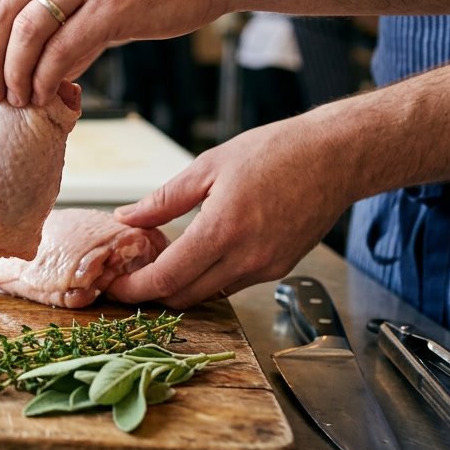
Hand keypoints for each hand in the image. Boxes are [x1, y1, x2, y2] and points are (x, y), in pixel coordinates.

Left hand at [108, 117, 356, 307]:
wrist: (335, 158)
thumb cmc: (275, 152)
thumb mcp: (209, 166)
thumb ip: (163, 199)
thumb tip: (126, 218)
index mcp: (221, 230)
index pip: (166, 278)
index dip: (134, 289)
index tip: (114, 286)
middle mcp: (245, 258)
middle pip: (184, 296)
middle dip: (152, 292)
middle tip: (131, 274)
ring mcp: (265, 268)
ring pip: (209, 294)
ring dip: (181, 286)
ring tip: (161, 261)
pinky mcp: (280, 269)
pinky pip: (233, 283)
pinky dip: (209, 277)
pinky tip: (200, 254)